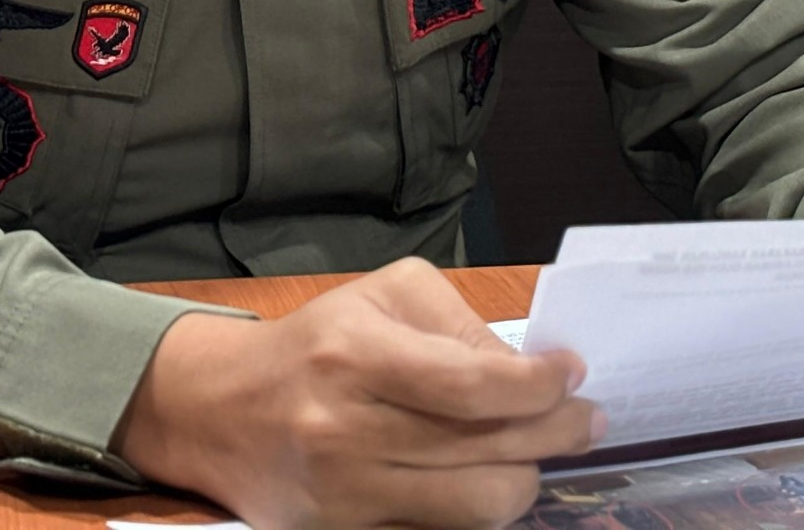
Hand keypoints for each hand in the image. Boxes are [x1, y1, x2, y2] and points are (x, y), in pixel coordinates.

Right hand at [116, 255, 604, 528]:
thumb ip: (456, 325)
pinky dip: (480, 505)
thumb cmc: (315, 342)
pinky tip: (493, 477)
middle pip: (485, 449)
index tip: (572, 376)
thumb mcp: (381, 297)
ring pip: (476, 505)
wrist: (217, 409)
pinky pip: (442, 528)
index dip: (538, 388)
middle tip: (585, 419)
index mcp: (355, 351)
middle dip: (554, 433)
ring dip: (525, 479)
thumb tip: (526, 370)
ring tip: (538, 452)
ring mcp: (345, 489)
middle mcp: (347, 425)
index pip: (472, 385)